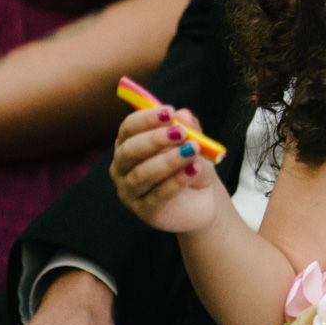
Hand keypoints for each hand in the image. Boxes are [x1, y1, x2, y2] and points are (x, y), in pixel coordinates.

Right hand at [109, 105, 225, 231]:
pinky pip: (157, 196)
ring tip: (192, 150)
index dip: (146, 119)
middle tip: (180, 132)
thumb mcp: (195, 144)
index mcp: (128, 145)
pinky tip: (194, 170)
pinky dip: (176, 181)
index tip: (169, 112)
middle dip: (154, 139)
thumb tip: (183, 114)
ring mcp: (130, 192)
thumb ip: (190, 130)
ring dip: (168, 161)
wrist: (203, 201)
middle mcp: (122, 168)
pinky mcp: (145, 212)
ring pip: (141, 175)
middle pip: (129, 151)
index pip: (128, 128)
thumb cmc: (191, 166)